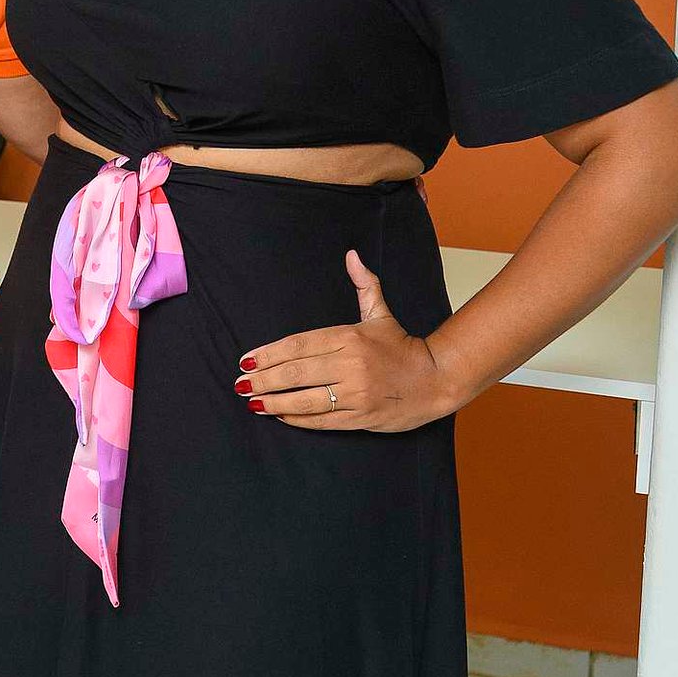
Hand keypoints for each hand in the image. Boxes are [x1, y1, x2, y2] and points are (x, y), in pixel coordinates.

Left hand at [236, 248, 463, 432]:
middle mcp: (351, 364)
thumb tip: (352, 256)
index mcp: (350, 337)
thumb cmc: (402, 347)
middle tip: (240, 384)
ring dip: (275, 401)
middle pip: (296, 372)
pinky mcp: (361, 416)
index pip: (299, 345)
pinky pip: (322, 420)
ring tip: (253, 401)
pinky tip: (280, 416)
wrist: (437, 380)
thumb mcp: (381, 314)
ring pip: (305, 399)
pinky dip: (298, 419)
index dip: (269, 354)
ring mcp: (356, 392)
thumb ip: (364, 286)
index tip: (247, 360)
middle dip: (264, 379)